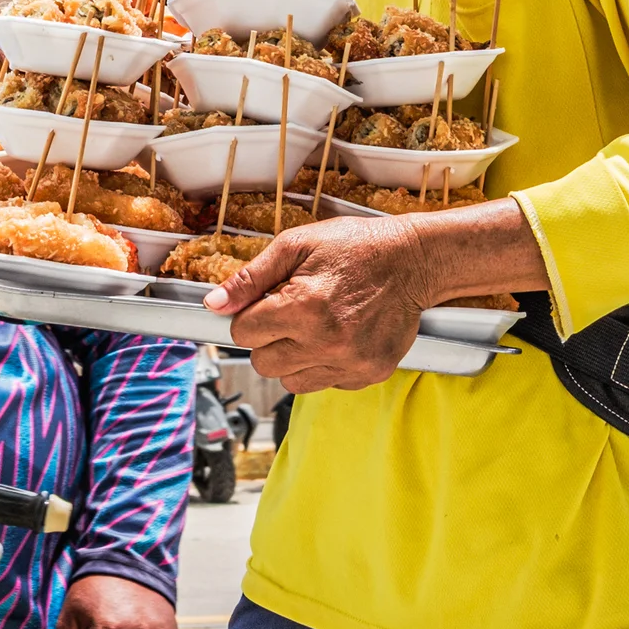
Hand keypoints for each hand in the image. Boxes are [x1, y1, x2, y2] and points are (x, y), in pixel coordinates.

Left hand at [210, 219, 431, 393]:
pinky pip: (324, 383)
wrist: (414, 261)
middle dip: (268, 338)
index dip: (251, 314)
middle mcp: (326, 342)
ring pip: (290, 380)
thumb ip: (251, 278)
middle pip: (262, 362)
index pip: (243, 332)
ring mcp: (349, 363)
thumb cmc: (356, 247)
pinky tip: (338, 336)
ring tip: (314, 326)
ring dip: (293, 356)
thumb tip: (214, 304)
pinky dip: (323, 364)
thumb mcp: (297, 246)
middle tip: (292, 312)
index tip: (268, 302)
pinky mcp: (367, 374)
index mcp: (303, 307)